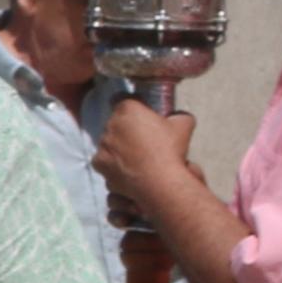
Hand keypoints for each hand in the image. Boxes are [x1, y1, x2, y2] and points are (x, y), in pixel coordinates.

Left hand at [90, 99, 197, 219]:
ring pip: (109, 143)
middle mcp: (110, 125)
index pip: (124, 100)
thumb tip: (179, 117)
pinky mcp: (99, 164)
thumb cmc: (169, 150)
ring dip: (119, 148)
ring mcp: (102, 145)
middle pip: (116, 123)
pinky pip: (105, 161)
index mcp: (127, 109)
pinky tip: (128, 170)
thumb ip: (179, 116)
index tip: (142, 116)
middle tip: (142, 141)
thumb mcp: (183, 126)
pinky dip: (114, 165)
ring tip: (137, 158)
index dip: (134, 108)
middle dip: (126, 129)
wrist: (158, 182)